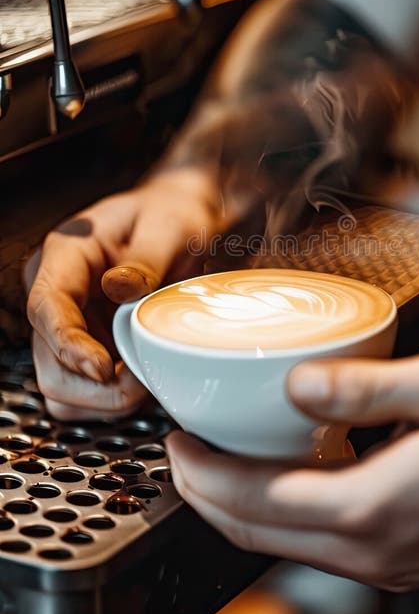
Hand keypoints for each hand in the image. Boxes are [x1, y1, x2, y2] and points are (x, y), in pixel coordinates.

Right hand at [25, 168, 221, 419]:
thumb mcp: (170, 226)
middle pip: (47, 360)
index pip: (46, 307)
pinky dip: (110, 398)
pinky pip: (83, 389)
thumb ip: (146, 258)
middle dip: (92, 386)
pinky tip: (141, 382)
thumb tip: (119, 289)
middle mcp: (58, 291)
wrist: (178, 218)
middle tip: (143, 383)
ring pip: (60, 385)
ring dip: (101, 398)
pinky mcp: (87, 343)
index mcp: (67, 254)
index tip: (105, 368)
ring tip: (145, 382)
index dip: (69, 345)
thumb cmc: (172, 215)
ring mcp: (69, 321)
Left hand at [167, 351, 418, 588]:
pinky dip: (275, 516)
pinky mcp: (393, 563)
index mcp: (366, 506)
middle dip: (201, 494)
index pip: (250, 498)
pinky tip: (281, 481)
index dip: (200, 471)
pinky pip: (311, 547)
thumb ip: (364, 384)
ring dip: (235, 507)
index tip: (174, 439)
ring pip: (276, 545)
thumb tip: (296, 383)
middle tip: (181, 451)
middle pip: (250, 532)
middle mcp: (363, 549)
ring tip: (217, 462)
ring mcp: (378, 564)